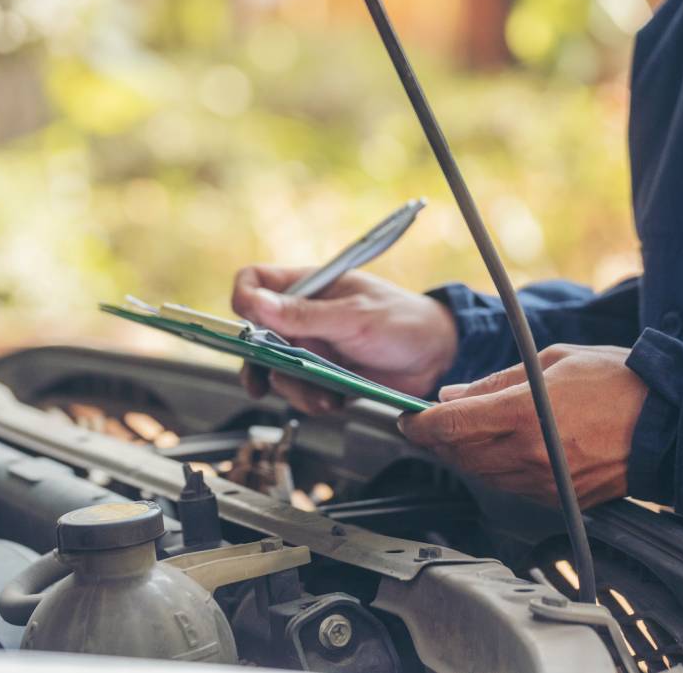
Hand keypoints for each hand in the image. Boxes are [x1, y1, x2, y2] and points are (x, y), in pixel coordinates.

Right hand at [230, 265, 458, 412]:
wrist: (437, 359)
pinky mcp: (321, 375)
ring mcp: (310, 347)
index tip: (249, 325)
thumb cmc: (403, 322)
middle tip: (266, 379)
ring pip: (275, 370)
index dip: (245, 300)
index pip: (255, 281)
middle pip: (256, 334)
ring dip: (292, 388)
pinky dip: (310, 400)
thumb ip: (305, 314)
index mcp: (308, 286)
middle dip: (262, 361)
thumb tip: (256, 302)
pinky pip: (298, 390)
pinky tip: (331, 401)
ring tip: (320, 395)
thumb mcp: (354, 317)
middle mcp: (303, 316)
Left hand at [397, 344, 646, 507]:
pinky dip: (491, 470)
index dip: (418, 424)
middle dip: (435, 439)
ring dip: (461, 456)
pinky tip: (494, 451)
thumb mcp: (550, 361)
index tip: (406, 418)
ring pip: (478, 475)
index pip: (448, 426)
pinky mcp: (557, 499)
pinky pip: (507, 487)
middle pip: (457, 454)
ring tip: (460, 434)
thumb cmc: (617, 382)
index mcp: (521, 414)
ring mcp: (543, 482)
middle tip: (426, 423)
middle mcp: (527, 454)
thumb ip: (494, 382)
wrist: (671, 425)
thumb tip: (452, 395)